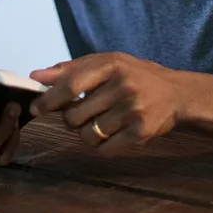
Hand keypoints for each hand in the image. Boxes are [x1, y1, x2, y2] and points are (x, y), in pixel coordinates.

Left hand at [29, 53, 181, 153]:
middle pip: (75, 115)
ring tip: (97, 124)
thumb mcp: (105, 63)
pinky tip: (110, 134)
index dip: (49, 99)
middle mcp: (123, 86)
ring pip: (88, 135)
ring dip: (86, 134)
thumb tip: (36, 77)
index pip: (71, 85)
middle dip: (70, 119)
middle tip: (80, 114)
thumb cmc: (133, 75)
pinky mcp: (142, 132)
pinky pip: (106, 149)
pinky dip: (101, 146)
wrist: (176, 93)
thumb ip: (70, 69)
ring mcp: (134, 110)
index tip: (36, 108)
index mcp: (111, 64)